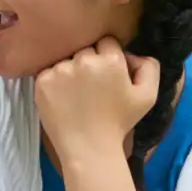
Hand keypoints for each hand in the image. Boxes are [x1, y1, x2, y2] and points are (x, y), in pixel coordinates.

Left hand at [34, 37, 159, 165]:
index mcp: (111, 60)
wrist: (88, 148)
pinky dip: (53, 82)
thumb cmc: (119, 123)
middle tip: (91, 87)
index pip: (107, 42)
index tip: (106, 75)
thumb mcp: (148, 96)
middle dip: (89, 63)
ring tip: (76, 95)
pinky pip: (48, 72)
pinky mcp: (42, 82)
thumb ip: (149, 67)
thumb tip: (133, 54)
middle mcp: (84, 60)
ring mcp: (61, 70)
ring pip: (66, 60)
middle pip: (85, 50)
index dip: (108, 57)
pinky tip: (62, 99)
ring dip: (70, 72)